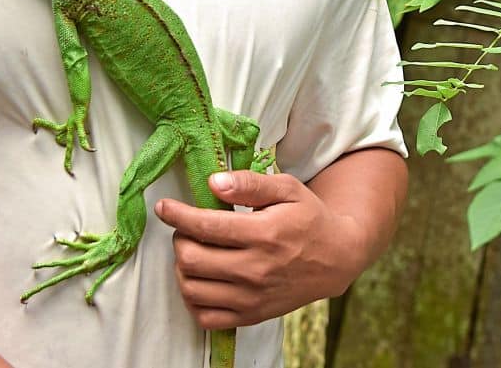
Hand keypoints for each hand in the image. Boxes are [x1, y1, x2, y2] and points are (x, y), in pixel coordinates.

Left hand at [153, 170, 365, 329]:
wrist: (336, 258)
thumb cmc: (309, 219)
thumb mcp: (287, 189)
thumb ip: (249, 184)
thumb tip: (213, 183)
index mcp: (263, 234)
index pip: (205, 226)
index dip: (177, 215)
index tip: (164, 208)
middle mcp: (255, 269)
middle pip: (191, 259)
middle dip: (180, 239)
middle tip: (187, 229)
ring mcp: (252, 297)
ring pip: (192, 289)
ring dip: (182, 268)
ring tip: (194, 252)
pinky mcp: (251, 315)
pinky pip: (205, 318)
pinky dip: (193, 299)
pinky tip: (201, 280)